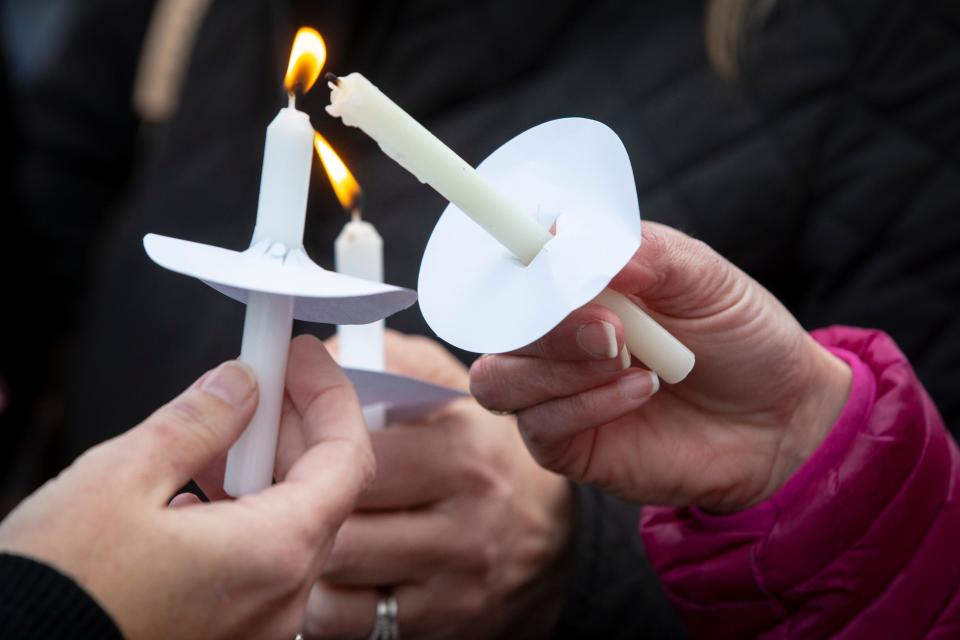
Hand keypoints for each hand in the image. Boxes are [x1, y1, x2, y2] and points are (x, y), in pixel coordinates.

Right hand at [0, 335, 373, 638]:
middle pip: (322, 489)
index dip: (329, 396)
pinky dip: (242, 514)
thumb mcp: (120, 478)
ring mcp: (258, 626)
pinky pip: (259, 563)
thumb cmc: (58, 595)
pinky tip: (197, 490)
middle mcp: (280, 600)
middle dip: (290, 426)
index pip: (347, 457)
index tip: (302, 360)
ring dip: (262, 468)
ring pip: (290, 525)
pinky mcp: (229, 636)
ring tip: (212, 434)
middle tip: (256, 381)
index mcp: (272, 554)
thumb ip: (197, 422)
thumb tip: (237, 385)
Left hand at [300, 331, 574, 638]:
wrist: (543, 535)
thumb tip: (321, 354)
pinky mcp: (434, 624)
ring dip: (300, 547)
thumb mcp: (452, 390)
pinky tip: (323, 567)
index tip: (276, 425)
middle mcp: (465, 520)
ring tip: (290, 520)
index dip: (299, 437)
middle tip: (267, 479)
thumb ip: (391, 360)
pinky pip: (347, 619)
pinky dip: (320, 596)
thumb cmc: (482, 453)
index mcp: (464, 452)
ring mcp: (451, 581)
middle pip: (339, 516)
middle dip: (288, 496)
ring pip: (336, 571)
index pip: (354, 450)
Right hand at [470, 222, 851, 512]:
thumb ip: (645, 254)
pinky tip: (640, 390)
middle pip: (495, 327)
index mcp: (575, 286)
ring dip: (556, 366)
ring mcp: (556, 393)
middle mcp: (554, 337)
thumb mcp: (705, 279)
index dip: (507, 256)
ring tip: (625, 358)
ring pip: (498, 380)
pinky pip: (541, 426)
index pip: (510, 268)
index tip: (535, 251)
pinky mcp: (569, 446)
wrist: (784, 419)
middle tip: (610, 326)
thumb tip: (567, 230)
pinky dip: (583, 405)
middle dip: (543, 323)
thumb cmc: (741, 338)